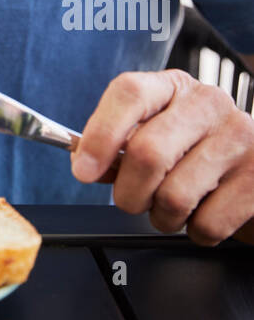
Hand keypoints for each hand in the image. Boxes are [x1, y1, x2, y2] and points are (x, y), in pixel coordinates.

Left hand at [71, 69, 253, 245]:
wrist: (253, 169)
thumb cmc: (195, 152)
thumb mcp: (158, 134)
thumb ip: (120, 146)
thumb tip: (86, 162)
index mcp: (174, 87)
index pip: (129, 93)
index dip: (100, 134)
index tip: (83, 170)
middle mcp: (209, 104)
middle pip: (147, 153)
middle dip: (129, 193)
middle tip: (134, 200)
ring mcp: (240, 139)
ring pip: (174, 197)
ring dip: (163, 217)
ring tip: (174, 207)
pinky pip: (207, 224)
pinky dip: (195, 232)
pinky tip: (203, 213)